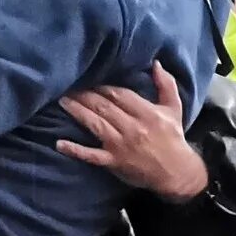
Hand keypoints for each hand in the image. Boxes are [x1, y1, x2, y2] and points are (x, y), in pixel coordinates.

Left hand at [59, 63, 209, 201]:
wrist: (177, 172)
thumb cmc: (173, 137)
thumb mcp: (174, 108)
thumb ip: (166, 84)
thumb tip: (155, 63)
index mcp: (146, 112)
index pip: (119, 94)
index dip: (102, 85)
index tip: (88, 77)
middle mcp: (132, 127)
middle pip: (103, 107)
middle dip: (85, 95)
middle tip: (68, 85)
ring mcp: (120, 145)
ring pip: (95, 125)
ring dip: (77, 112)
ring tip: (62, 101)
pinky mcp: (113, 162)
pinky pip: (91, 156)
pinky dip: (75, 150)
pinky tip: (59, 143)